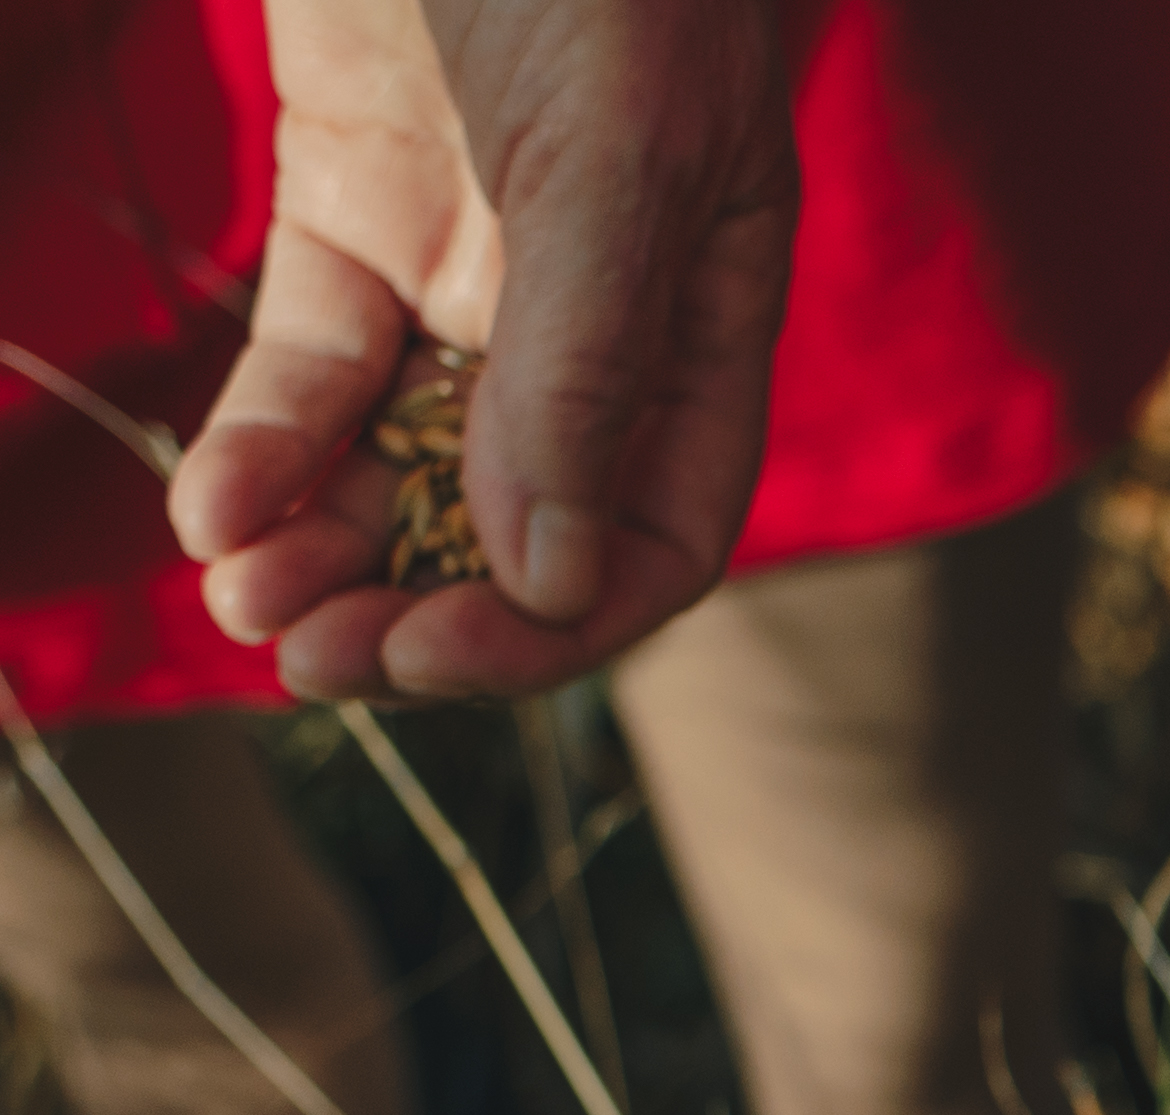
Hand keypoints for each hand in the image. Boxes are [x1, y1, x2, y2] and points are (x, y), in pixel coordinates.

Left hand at [169, 0, 794, 697]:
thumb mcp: (615, 143)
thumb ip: (585, 355)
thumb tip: (544, 573)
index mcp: (702, 316)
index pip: (655, 532)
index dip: (555, 616)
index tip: (437, 646)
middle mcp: (595, 315)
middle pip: (520, 524)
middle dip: (419, 607)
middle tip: (314, 658)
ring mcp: (475, 264)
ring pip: (404, 464)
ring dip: (326, 549)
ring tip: (248, 605)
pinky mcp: (360, 204)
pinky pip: (313, 368)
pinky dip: (260, 445)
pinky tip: (210, 507)